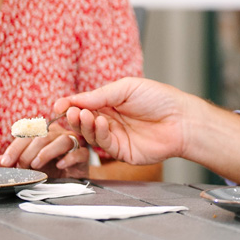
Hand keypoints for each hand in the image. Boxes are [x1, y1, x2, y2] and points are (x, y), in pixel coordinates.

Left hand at [0, 127, 89, 177]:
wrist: (71, 179)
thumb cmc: (50, 168)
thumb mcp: (28, 165)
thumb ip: (13, 161)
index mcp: (43, 133)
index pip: (27, 135)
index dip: (14, 148)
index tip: (6, 162)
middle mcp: (58, 134)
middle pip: (43, 136)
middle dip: (28, 152)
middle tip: (22, 167)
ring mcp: (73, 143)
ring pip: (62, 140)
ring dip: (46, 152)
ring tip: (36, 165)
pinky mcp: (84, 154)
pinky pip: (79, 152)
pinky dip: (68, 158)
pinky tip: (60, 165)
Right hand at [52, 78, 189, 165]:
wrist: (181, 119)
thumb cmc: (159, 99)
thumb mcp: (126, 88)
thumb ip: (100, 95)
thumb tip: (75, 100)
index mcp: (110, 103)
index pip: (83, 105)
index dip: (70, 106)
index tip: (58, 106)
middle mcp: (110, 120)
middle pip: (83, 121)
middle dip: (74, 117)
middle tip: (69, 112)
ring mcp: (115, 137)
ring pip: (90, 134)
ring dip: (84, 125)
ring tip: (83, 115)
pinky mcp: (121, 152)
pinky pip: (104, 145)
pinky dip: (100, 134)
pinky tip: (101, 123)